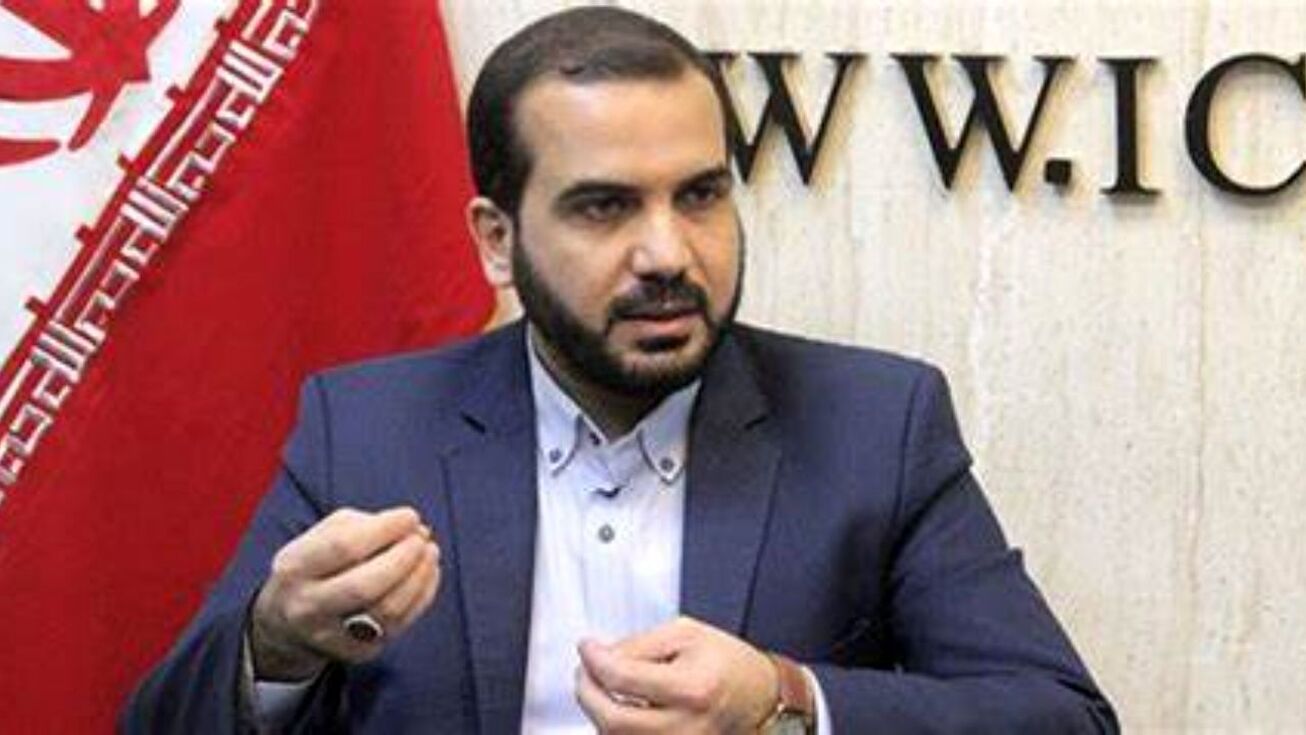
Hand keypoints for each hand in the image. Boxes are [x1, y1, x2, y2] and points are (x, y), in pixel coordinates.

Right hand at [249, 506, 440, 679]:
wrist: (288, 625)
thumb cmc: (316, 566)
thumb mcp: (320, 537)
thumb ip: (361, 525)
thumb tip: (410, 527)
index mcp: (295, 568)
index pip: (343, 547)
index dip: (384, 529)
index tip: (410, 516)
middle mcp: (307, 606)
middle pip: (365, 585)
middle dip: (404, 557)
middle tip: (421, 537)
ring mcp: (331, 636)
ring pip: (387, 610)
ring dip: (419, 577)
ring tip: (430, 551)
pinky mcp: (356, 652)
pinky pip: (398, 625)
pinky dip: (422, 596)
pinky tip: (428, 574)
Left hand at [575, 616, 778, 733]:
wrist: (760, 696)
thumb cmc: (728, 662)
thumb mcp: (685, 634)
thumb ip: (638, 644)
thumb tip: (600, 655)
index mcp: (691, 689)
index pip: (622, 679)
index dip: (593, 660)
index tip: (586, 647)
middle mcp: (686, 726)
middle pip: (612, 720)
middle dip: (587, 692)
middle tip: (584, 671)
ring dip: (598, 711)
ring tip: (602, 685)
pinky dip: (615, 728)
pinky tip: (618, 707)